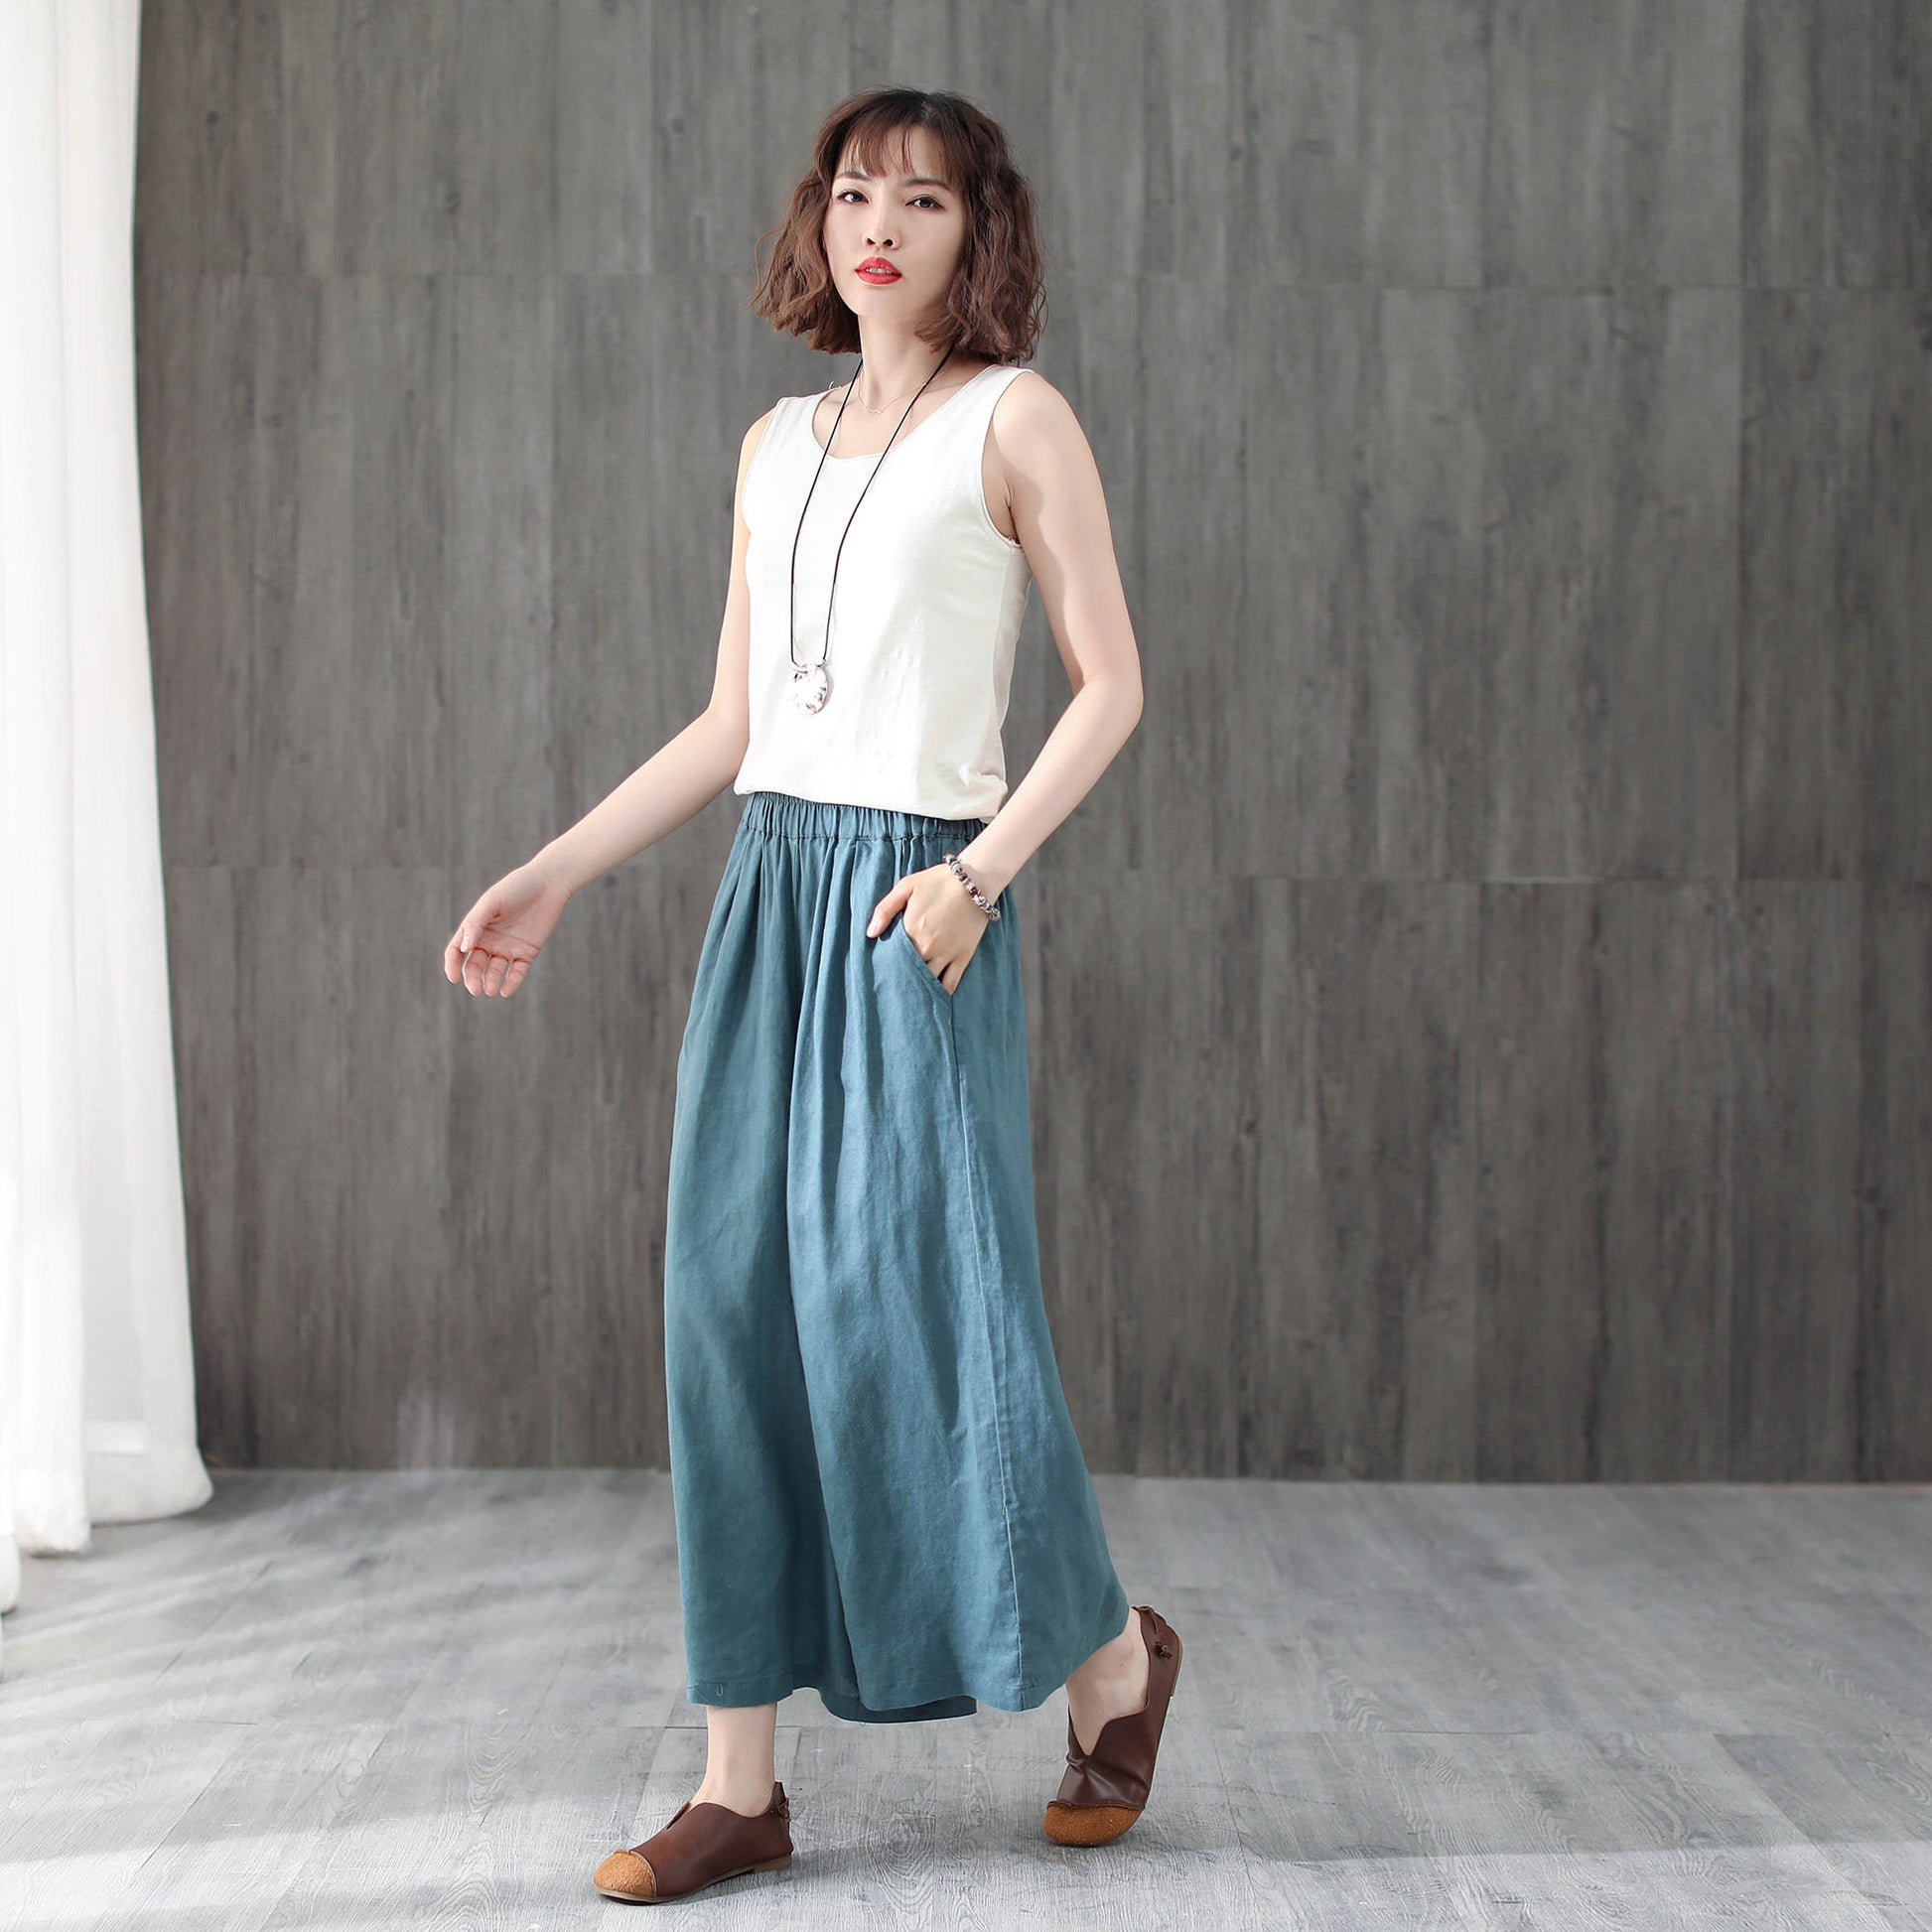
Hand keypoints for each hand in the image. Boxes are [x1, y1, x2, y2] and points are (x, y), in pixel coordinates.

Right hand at [443, 859, 573, 996]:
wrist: (548, 884)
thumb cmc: (516, 888)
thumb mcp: (491, 902)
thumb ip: (475, 923)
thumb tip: (463, 948)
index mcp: (475, 928)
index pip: (457, 951)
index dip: (452, 965)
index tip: (453, 977)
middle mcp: (489, 941)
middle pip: (474, 965)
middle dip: (472, 978)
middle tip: (475, 989)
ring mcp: (507, 948)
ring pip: (494, 971)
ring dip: (490, 982)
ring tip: (491, 989)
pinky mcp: (526, 952)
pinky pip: (516, 972)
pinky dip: (511, 983)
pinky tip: (506, 991)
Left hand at [866, 861, 989, 994]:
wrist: (975, 880)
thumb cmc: (938, 881)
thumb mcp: (906, 887)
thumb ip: (885, 909)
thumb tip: (870, 934)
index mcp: (911, 930)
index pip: (893, 957)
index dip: (886, 965)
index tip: (881, 972)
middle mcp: (927, 946)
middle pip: (909, 971)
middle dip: (901, 979)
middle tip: (892, 990)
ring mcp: (946, 954)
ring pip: (928, 980)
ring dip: (919, 988)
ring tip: (910, 997)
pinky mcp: (963, 956)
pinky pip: (951, 982)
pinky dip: (942, 992)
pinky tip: (934, 998)